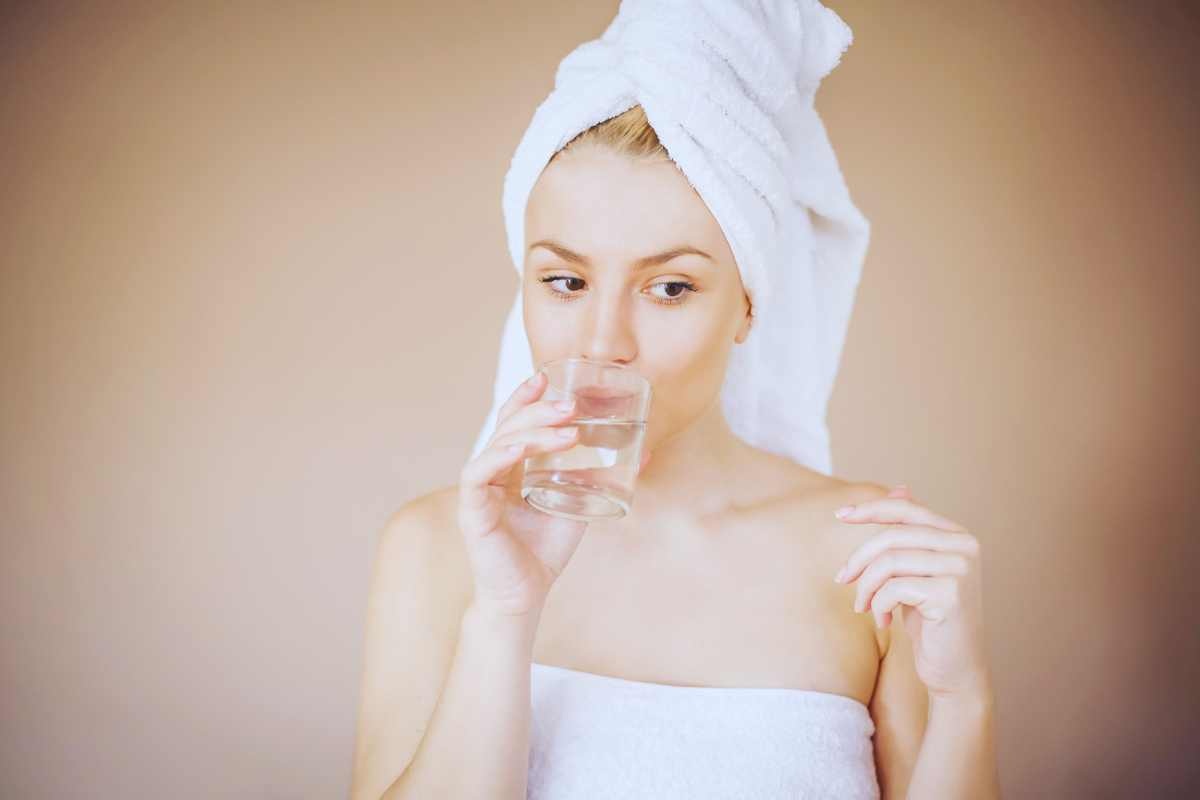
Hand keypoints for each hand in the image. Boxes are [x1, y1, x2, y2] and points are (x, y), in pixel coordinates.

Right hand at [457, 369, 589, 619]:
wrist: (526, 593)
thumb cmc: (546, 547)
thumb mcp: (579, 502)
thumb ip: (599, 475)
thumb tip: (645, 452)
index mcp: (513, 464)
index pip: (515, 420)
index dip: (528, 395)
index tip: (548, 375)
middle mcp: (493, 469)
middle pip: (510, 424)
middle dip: (540, 409)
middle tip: (572, 405)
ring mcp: (479, 487)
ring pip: (499, 443)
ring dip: (532, 431)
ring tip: (566, 428)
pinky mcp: (471, 509)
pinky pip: (478, 473)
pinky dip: (500, 455)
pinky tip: (522, 448)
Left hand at [833, 485, 991, 699]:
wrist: (955, 670)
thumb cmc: (931, 621)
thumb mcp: (915, 572)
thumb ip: (910, 535)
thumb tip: (900, 488)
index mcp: (957, 535)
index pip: (906, 509)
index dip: (870, 509)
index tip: (840, 515)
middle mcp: (965, 547)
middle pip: (892, 535)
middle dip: (859, 558)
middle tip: (842, 580)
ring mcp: (961, 569)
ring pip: (889, 561)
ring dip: (866, 586)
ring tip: (862, 607)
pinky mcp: (952, 594)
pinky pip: (894, 588)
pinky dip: (878, 604)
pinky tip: (883, 621)